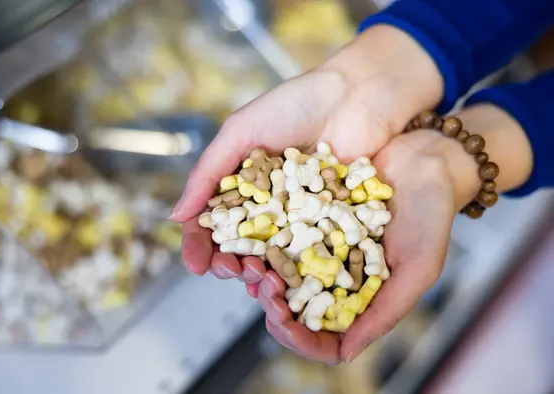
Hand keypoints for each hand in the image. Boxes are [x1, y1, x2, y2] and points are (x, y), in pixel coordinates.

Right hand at [171, 26, 442, 283]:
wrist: (354, 96)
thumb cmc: (294, 104)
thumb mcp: (240, 131)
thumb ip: (208, 172)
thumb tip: (176, 217)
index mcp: (240, 186)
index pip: (212, 223)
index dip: (201, 246)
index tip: (197, 264)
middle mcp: (266, 205)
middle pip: (240, 246)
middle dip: (230, 264)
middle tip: (231, 271)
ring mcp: (297, 216)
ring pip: (273, 256)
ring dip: (262, 274)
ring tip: (261, 280)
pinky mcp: (328, 221)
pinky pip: (309, 251)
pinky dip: (298, 270)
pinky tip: (290, 282)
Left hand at [260, 103, 533, 362]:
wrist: (424, 159)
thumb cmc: (432, 215)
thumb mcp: (419, 267)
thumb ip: (386, 311)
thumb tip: (344, 353)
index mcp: (359, 297)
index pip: (323, 335)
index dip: (299, 337)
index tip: (282, 323)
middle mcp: (334, 275)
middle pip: (294, 306)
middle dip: (272, 304)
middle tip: (264, 289)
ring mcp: (318, 245)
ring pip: (280, 270)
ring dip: (260, 273)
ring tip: (251, 264)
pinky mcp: (307, 214)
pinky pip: (279, 231)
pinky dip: (263, 238)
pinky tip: (253, 237)